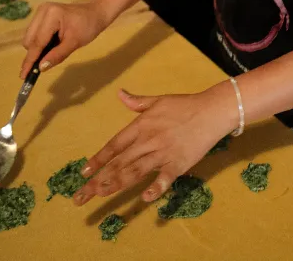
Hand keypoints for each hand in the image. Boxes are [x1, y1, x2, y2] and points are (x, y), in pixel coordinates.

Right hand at [20, 0, 110, 77]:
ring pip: (30, 37)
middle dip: (34, 54)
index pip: (37, 41)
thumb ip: (57, 55)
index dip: (30, 60)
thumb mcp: (74, 43)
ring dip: (37, 49)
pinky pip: (34, 33)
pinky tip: (51, 45)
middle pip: (29, 40)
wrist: (95, 13)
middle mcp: (42, 11)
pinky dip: (40, 43)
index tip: (23, 75)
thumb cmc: (88, 27)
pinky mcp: (41, 15)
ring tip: (52, 51)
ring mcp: (41, 12)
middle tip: (41, 67)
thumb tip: (40, 68)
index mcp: (51, 15)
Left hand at [73, 84, 236, 205]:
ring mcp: (163, 154)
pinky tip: (145, 199)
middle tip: (81, 195)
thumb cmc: (184, 105)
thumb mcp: (158, 100)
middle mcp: (148, 141)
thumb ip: (137, 102)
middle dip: (99, 179)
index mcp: (142, 125)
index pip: (115, 144)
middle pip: (120, 162)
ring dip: (116, 184)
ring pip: (135, 171)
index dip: (99, 158)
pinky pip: (164, 179)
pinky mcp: (178, 164)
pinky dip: (155, 189)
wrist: (211, 111)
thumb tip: (119, 93)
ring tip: (99, 194)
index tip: (84, 171)